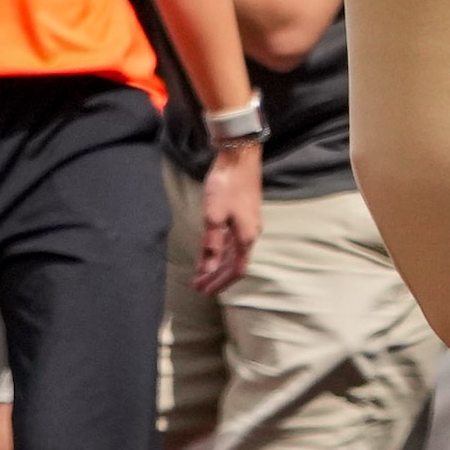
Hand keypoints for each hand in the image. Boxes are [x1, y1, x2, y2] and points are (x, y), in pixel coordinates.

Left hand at [191, 142, 263, 296]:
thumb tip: (208, 269)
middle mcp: (250, 233)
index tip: (204, 292)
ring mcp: (247, 223)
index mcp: (246, 237)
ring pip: (232, 252)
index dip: (220, 283)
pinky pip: (231, 239)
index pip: (235, 270)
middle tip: (199, 286)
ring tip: (201, 273)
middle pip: (234, 263)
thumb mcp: (213, 217)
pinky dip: (219, 249)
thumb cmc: (226, 186)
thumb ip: (212, 245)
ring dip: (217, 264)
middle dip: (216, 276)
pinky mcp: (242, 213)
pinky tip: (208, 251)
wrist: (239, 157)